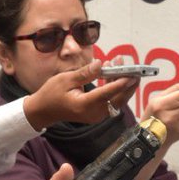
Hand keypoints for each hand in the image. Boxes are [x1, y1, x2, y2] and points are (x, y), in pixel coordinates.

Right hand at [22, 60, 137, 129]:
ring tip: (120, 64)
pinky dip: (115, 88)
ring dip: (122, 84)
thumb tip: (100, 64)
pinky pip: (111, 101)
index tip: (131, 74)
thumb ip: (85, 73)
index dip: (120, 83)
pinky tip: (112, 73)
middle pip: (117, 99)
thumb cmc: (52, 94)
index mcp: (84, 105)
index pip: (107, 94)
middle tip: (134, 69)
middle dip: (127, 83)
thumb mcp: (65, 79)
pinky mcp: (97, 113)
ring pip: (116, 100)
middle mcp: (93, 113)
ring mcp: (96, 115)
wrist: (44, 111)